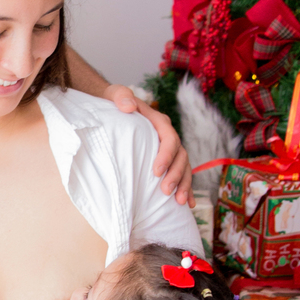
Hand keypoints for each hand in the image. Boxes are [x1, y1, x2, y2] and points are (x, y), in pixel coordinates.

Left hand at [105, 86, 193, 205]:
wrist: (112, 108)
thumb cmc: (113, 102)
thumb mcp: (114, 95)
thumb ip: (121, 96)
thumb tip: (129, 106)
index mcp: (158, 121)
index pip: (168, 138)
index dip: (166, 155)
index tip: (156, 171)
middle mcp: (167, 135)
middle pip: (180, 155)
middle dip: (176, 175)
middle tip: (165, 191)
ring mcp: (168, 149)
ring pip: (183, 167)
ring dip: (183, 184)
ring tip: (179, 202)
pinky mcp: (165, 160)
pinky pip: (179, 174)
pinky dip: (185, 188)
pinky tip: (187, 205)